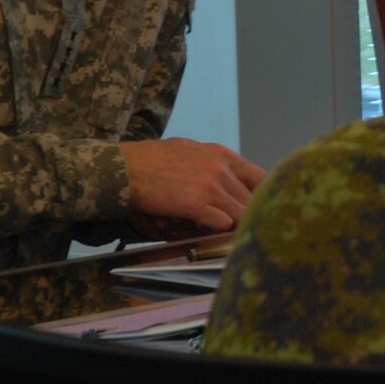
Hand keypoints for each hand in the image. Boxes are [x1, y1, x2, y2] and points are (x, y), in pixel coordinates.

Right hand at [121, 138, 266, 232]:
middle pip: (254, 200)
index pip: (261, 178)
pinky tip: (206, 230)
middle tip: (242, 228)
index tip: (256, 209)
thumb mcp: (189, 150)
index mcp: (221, 155)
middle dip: (249, 216)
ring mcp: (211, 185)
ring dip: (234, 226)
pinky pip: (223, 223)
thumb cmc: (151, 161)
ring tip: (223, 232)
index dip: (261, 197)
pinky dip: (217, 231)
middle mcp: (221, 168)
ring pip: (242, 213)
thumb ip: (212, 164)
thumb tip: (227, 179)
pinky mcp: (196, 202)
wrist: (123, 168)